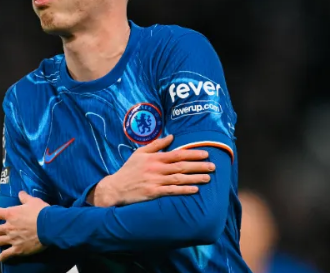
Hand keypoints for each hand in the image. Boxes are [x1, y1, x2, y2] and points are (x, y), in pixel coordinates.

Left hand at [0, 191, 49, 261]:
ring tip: (4, 240)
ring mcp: (12, 239)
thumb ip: (24, 197)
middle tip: (2, 229)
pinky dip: (3, 256)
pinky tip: (2, 256)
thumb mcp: (33, 201)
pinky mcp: (17, 249)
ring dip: (0, 241)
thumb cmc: (41, 212)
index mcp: (11, 214)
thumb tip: (20, 193)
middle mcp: (8, 227)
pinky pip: (5, 255)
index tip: (0, 214)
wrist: (49, 226)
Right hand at [88, 134, 214, 206]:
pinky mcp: (154, 193)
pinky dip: (183, 190)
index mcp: (154, 158)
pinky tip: (194, 189)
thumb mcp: (140, 152)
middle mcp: (157, 169)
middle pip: (181, 166)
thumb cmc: (129, 169)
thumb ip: (156, 144)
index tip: (206, 153)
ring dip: (195, 178)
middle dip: (198, 165)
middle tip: (213, 166)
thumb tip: (171, 136)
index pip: (177, 154)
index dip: (193, 153)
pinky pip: (172, 191)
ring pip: (179, 179)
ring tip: (208, 178)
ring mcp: (156, 181)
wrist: (116, 187)